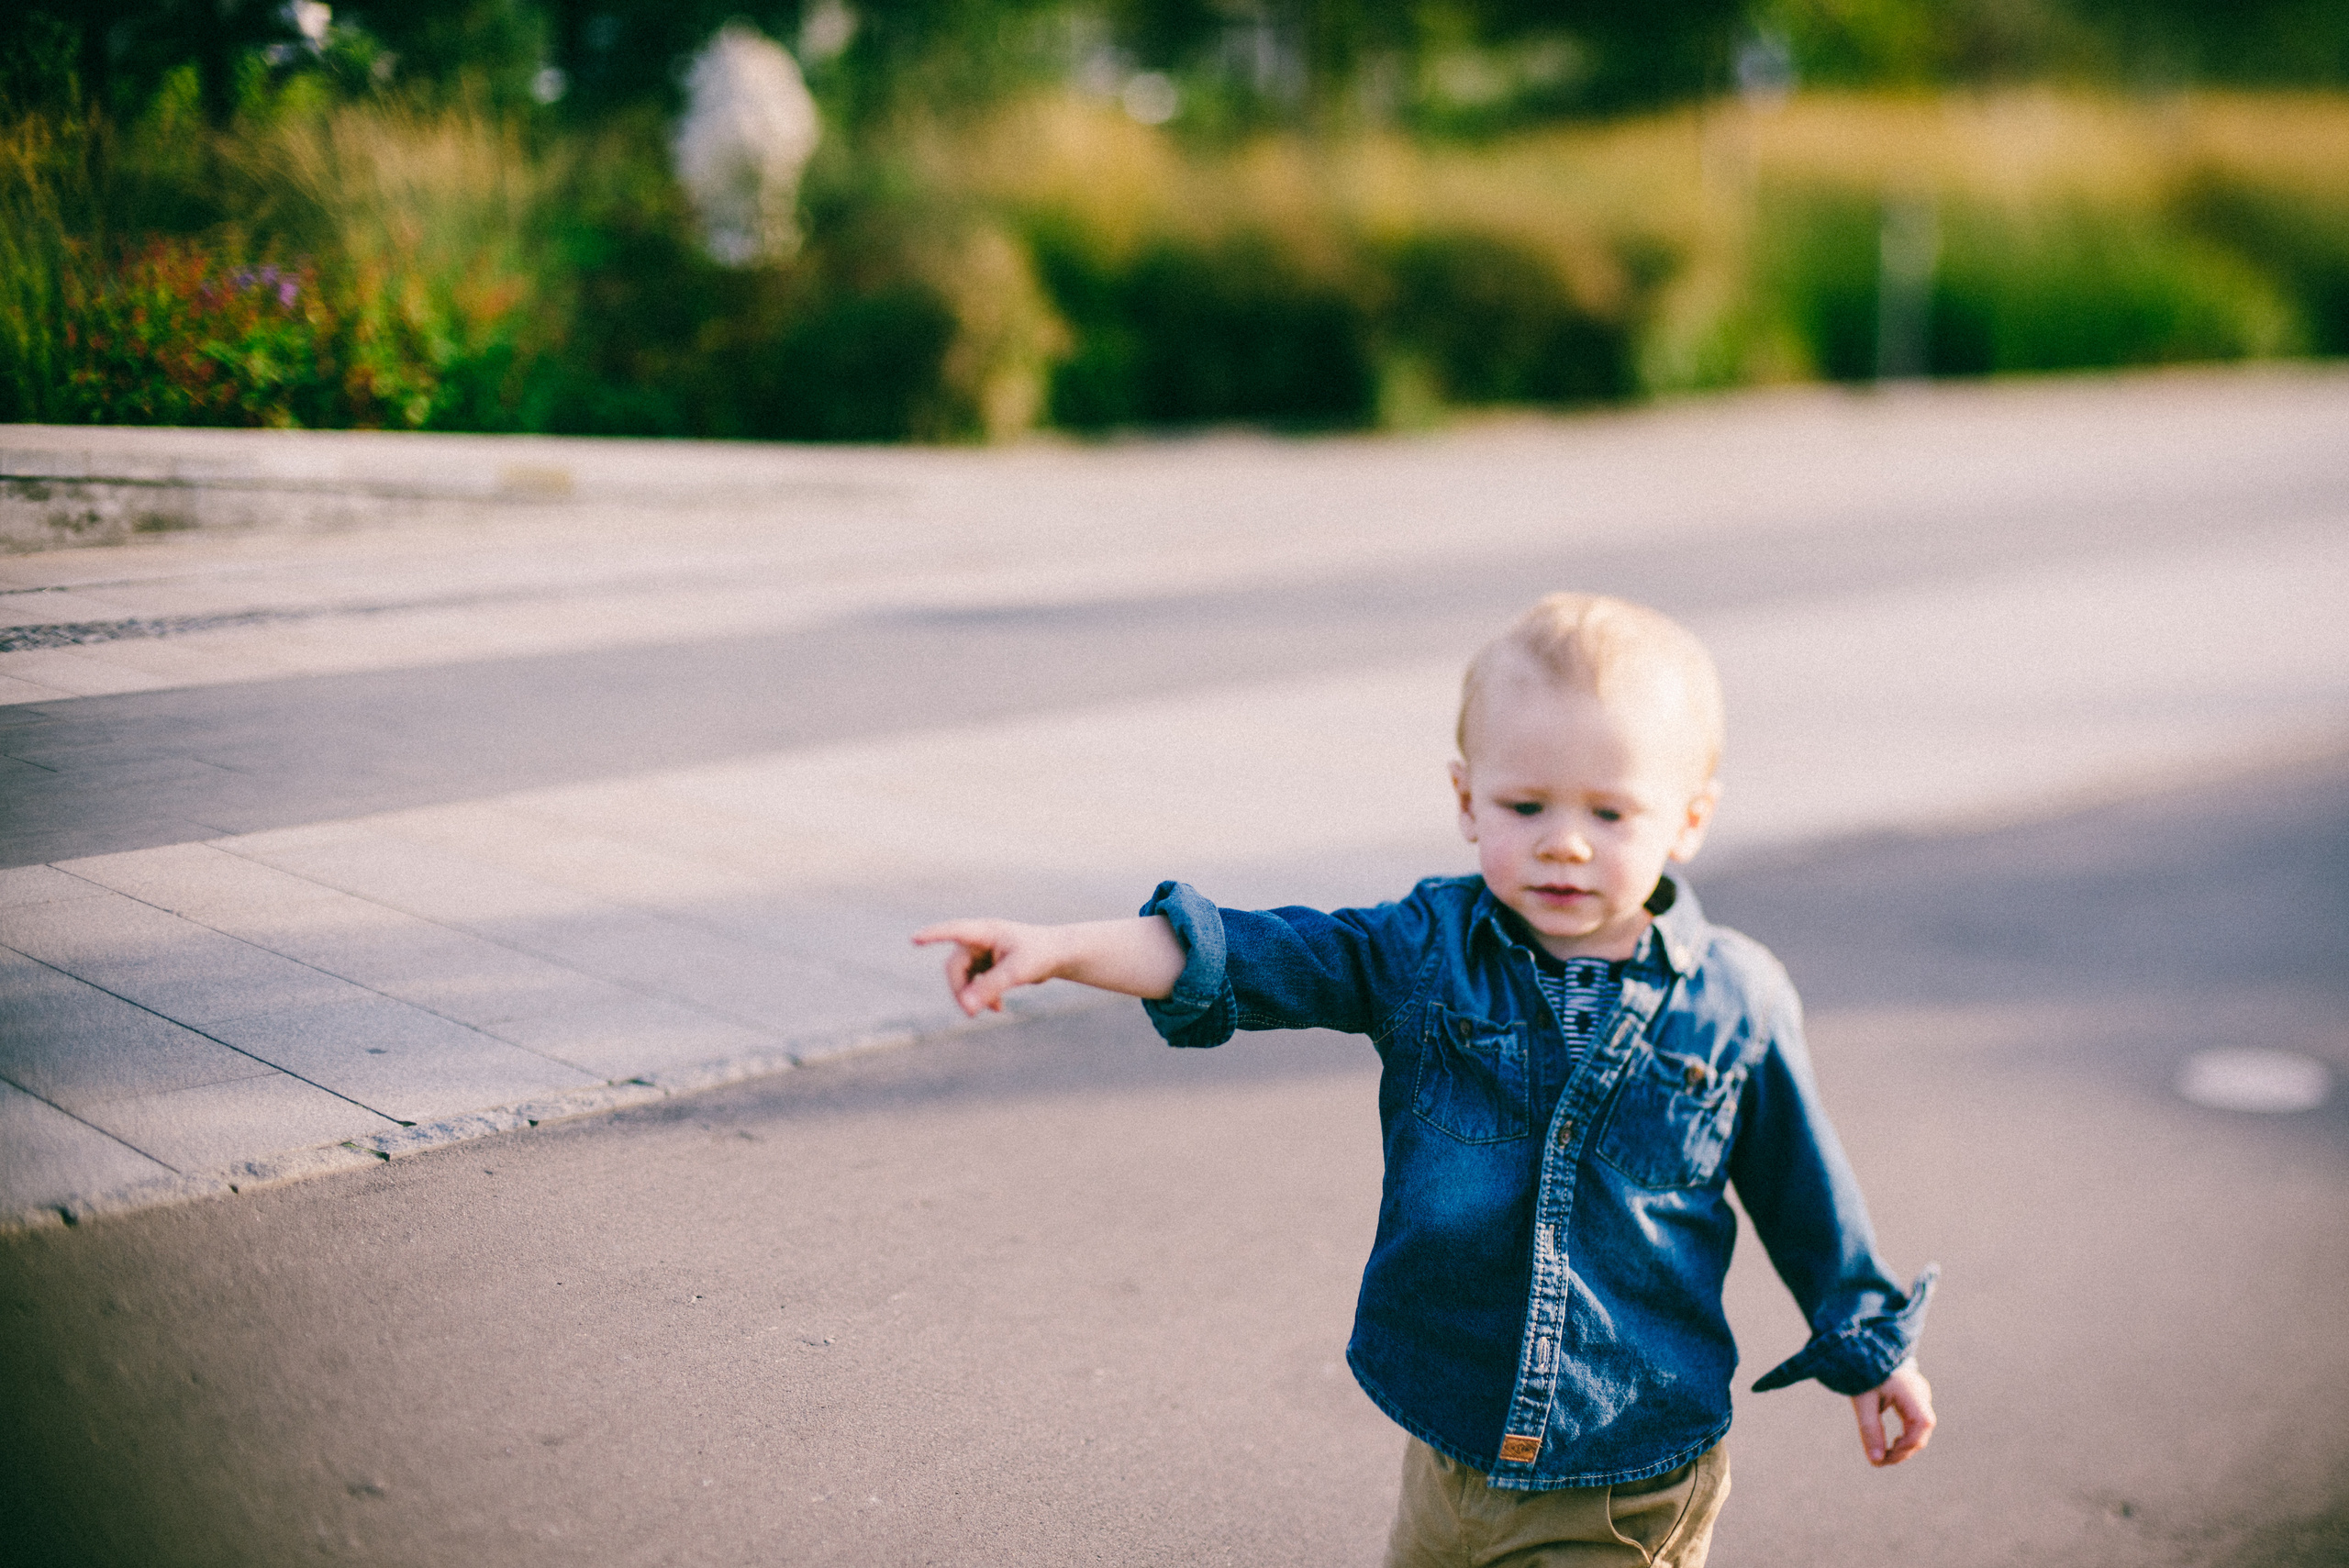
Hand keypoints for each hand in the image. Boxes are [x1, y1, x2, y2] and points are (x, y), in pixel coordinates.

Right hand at [912, 919, 1066, 1015]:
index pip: (954, 931)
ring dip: (973, 995)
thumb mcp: (1016, 972)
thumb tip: (966, 1007)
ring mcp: (982, 952)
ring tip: (994, 1010)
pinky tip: (998, 1008)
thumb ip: (990, 988)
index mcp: (985, 931)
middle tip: (970, 1013)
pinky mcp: (987, 964)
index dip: (933, 935)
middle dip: (960, 990)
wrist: (1059, 954)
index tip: (915, 939)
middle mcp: (979, 940)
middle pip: (955, 967)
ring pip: (963, 978)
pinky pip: (975, 983)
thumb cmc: (1040, 955)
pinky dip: (982, 996)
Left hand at [1852, 1360, 1934, 1466]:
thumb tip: (1875, 1461)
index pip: (1920, 1427)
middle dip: (1904, 1450)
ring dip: (1905, 1443)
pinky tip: (1893, 1441)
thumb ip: (1870, 1430)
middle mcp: (1921, 1393)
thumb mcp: (1863, 1402)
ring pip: (1920, 1427)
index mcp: (1911, 1391)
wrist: (1861, 1347)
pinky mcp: (1914, 1395)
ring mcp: (1920, 1393)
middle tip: (1882, 1460)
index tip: (1883, 1459)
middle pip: (1922, 1430)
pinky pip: (1915, 1420)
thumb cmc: (1862, 1373)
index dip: (1905, 1448)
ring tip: (1886, 1453)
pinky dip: (1906, 1433)